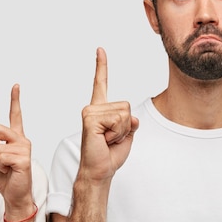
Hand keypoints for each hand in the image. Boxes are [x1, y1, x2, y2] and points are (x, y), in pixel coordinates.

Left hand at [0, 84, 33, 218]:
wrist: (14, 196)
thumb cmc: (4, 177)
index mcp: (15, 137)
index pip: (15, 115)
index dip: (15, 100)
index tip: (16, 86)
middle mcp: (22, 139)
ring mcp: (24, 148)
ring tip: (6, 167)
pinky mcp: (24, 159)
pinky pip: (2, 156)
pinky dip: (0, 166)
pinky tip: (10, 171)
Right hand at [78, 47, 138, 182]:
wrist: (99, 171)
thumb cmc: (110, 155)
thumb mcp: (127, 134)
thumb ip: (131, 121)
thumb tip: (132, 117)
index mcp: (100, 109)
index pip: (101, 83)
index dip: (101, 66)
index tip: (100, 50)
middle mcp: (93, 107)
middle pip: (127, 106)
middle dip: (126, 126)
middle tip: (111, 139)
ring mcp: (90, 112)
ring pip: (124, 113)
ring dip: (121, 131)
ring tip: (107, 140)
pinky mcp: (90, 118)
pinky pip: (118, 120)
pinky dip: (116, 133)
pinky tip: (104, 140)